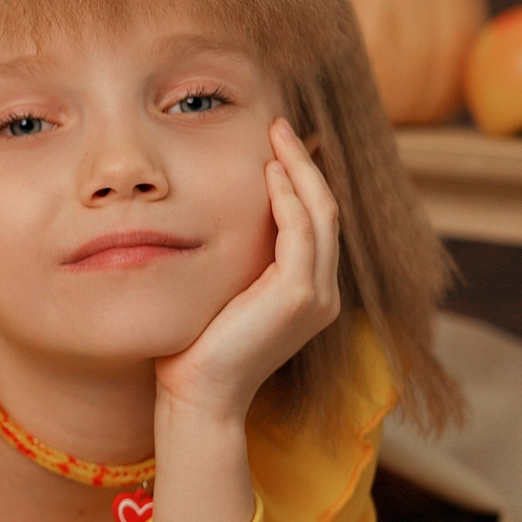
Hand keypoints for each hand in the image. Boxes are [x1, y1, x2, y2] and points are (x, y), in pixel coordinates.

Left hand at [155, 118, 341, 424]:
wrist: (197, 394)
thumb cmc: (195, 346)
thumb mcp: (221, 292)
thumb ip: (235, 260)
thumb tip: (217, 217)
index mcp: (306, 292)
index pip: (315, 223)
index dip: (304, 180)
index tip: (283, 144)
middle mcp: (321, 293)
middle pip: (326, 211)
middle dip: (305, 164)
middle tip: (282, 126)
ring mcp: (316, 296)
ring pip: (320, 215)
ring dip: (299, 170)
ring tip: (277, 136)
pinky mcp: (298, 297)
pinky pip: (302, 234)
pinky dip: (289, 198)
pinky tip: (269, 172)